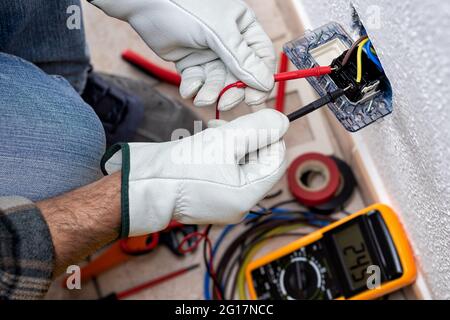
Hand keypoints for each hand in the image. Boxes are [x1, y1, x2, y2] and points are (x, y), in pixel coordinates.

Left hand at [91, 0, 275, 110]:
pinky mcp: (192, 62)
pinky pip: (198, 81)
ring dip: (211, 92)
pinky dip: (194, 87)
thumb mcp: (219, 32)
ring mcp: (210, 52)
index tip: (254, 99)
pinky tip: (188, 88)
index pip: (261, 58)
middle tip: (224, 103)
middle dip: (231, 91)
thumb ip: (242, 59)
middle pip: (240, 76)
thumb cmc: (186, 7)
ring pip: (218, 81)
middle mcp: (230, 42)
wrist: (145, 4)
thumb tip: (265, 84)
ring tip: (201, 98)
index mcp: (244, 28)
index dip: (260, 80)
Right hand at [102, 109, 288, 236]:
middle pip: (260, 162)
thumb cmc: (179, 167)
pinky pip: (226, 172)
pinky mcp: (210, 197)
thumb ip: (258, 128)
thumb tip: (283, 121)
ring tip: (212, 132)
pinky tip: (205, 144)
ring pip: (241, 164)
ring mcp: (224, 203)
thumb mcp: (224, 139)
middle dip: (246, 138)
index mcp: (248, 196)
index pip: (276, 160)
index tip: (253, 118)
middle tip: (226, 125)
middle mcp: (240, 205)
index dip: (269, 135)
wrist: (141, 186)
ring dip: (231, 143)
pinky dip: (220, 155)